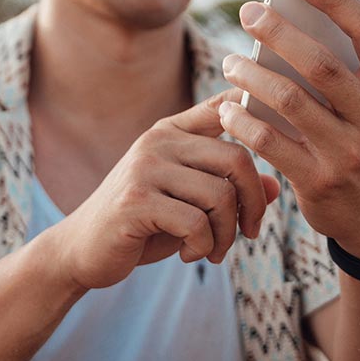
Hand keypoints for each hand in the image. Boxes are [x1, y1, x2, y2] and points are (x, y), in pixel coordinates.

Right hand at [52, 89, 281, 289]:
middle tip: (249, 232)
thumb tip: (274, 187)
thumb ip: (227, 189)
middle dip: (253, 203)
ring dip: (227, 234)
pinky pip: (196, 223)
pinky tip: (190, 254)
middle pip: (237, 158)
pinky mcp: (135, 201)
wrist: (82, 249)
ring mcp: (145, 168)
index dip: (256, 109)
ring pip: (220, 195)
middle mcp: (159, 141)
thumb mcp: (189, 203)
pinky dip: (203, 246)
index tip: (277, 127)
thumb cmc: (143, 224)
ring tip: (213, 250)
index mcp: (171, 131)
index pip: (224, 106)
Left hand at [218, 0, 359, 260]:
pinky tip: (228, 108)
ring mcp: (349, 153)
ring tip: (230, 63)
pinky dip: (244, 122)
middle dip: (279, 32)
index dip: (337, 0)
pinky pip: (270, 143)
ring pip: (290, 101)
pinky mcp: (318, 181)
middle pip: (321, 63)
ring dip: (252, 76)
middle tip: (248, 13)